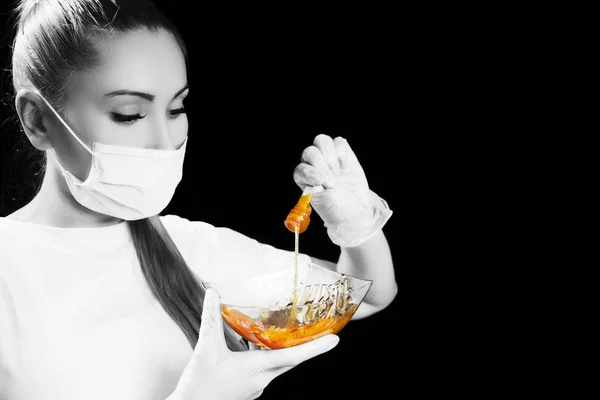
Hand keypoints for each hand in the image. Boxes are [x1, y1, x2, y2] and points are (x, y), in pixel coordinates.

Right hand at [168, 288, 339, 399]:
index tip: (335, 340)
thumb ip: (211, 319)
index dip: (315, 347)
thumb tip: (212, 294)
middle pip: (291, 360)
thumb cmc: (199, 385)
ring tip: (296, 335)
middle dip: (308, 347)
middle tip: (325, 334)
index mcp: (257, 369)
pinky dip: (270, 356)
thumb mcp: (206, 348)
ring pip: (279, 365)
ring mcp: (256, 387)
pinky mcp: (249, 389)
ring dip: (288, 351)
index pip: (293, 357)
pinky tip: (261, 346)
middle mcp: (262, 380)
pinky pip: (267, 370)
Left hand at [293, 134, 391, 246]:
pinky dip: (342, 153)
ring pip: (322, 141)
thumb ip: (318, 191)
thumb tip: (315, 181)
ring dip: (331, 157)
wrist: (356, 209)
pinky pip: (339, 142)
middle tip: (333, 183)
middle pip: (310, 152)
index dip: (310, 173)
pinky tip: (345, 167)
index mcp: (304, 179)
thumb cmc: (337, 208)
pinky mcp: (342, 153)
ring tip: (338, 173)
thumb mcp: (325, 204)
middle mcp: (313, 165)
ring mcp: (327, 157)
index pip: (300, 169)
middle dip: (322, 166)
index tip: (321, 183)